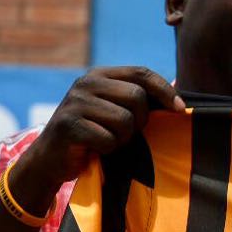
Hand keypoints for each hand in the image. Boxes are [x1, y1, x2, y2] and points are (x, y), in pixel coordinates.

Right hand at [15, 67, 184, 201]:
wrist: (51, 159)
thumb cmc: (92, 135)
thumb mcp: (112, 110)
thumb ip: (137, 100)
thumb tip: (179, 101)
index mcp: (100, 75)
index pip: (141, 73)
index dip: (165, 90)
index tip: (181, 109)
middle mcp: (86, 83)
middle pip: (137, 98)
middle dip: (140, 122)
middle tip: (125, 133)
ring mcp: (75, 102)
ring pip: (125, 121)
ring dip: (123, 139)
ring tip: (108, 140)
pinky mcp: (69, 125)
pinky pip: (109, 139)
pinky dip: (108, 149)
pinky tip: (94, 149)